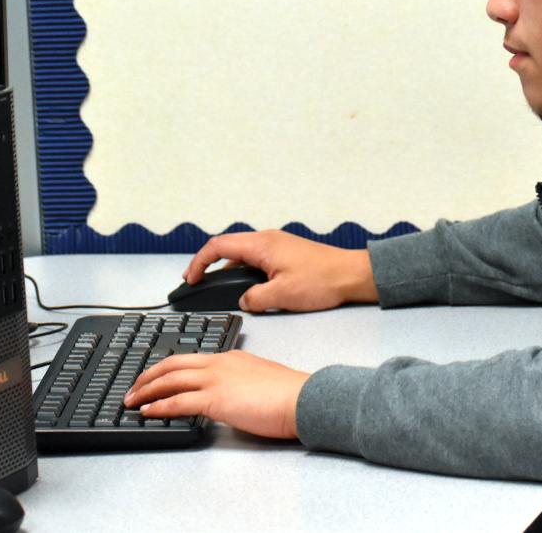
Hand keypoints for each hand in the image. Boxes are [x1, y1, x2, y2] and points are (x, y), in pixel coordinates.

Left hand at [124, 351, 309, 438]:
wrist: (303, 398)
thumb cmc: (290, 394)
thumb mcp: (261, 380)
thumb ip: (242, 384)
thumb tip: (232, 396)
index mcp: (232, 357)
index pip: (191, 359)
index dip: (168, 368)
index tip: (155, 377)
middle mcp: (220, 363)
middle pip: (173, 363)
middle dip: (148, 375)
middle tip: (133, 387)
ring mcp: (217, 379)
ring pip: (170, 379)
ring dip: (146, 390)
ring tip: (131, 400)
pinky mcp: (215, 399)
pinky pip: (178, 401)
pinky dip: (159, 406)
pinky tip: (148, 412)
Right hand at [183, 230, 377, 312]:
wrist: (352, 275)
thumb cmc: (323, 280)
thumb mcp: (281, 296)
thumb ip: (254, 299)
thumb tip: (244, 301)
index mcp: (261, 245)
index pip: (218, 247)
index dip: (198, 262)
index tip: (190, 278)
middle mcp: (267, 240)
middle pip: (227, 247)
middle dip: (207, 264)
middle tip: (195, 281)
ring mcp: (277, 245)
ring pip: (242, 254)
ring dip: (226, 268)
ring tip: (216, 286)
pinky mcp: (285, 254)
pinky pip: (256, 259)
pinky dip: (243, 270)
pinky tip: (245, 287)